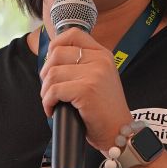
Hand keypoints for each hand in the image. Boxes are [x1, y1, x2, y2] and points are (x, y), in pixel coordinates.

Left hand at [38, 26, 133, 149]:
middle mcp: (100, 60)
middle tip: (50, 90)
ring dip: (45, 91)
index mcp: (103, 55)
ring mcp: (94, 74)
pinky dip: (48, 102)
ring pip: (52, 74)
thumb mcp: (99, 79)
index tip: (51, 63)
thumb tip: (51, 60)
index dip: (55, 45)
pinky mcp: (86, 90)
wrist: (120, 133)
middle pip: (57, 54)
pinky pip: (54, 90)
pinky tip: (53, 110)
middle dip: (46, 73)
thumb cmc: (105, 111)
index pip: (73, 34)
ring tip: (52, 102)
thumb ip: (83, 65)